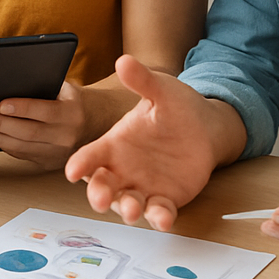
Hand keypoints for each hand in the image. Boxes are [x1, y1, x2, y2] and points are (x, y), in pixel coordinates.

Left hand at [0, 81, 89, 169]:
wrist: (97, 123)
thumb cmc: (72, 99)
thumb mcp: (65, 88)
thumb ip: (43, 85)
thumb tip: (6, 80)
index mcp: (72, 113)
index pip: (45, 111)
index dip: (23, 108)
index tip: (1, 104)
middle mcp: (67, 136)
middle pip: (28, 132)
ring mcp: (58, 153)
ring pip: (22, 147)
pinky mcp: (49, 163)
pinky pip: (22, 155)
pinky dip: (2, 145)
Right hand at [64, 54, 246, 229]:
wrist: (205, 128)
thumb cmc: (175, 107)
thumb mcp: (160, 91)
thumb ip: (142, 81)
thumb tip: (123, 60)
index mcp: (114, 144)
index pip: (90, 155)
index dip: (80, 164)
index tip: (72, 171)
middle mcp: (123, 169)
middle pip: (102, 185)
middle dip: (98, 194)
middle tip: (100, 199)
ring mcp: (142, 186)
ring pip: (127, 203)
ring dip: (127, 209)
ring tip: (133, 209)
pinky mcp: (165, 199)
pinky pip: (158, 213)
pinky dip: (159, 218)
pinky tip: (164, 218)